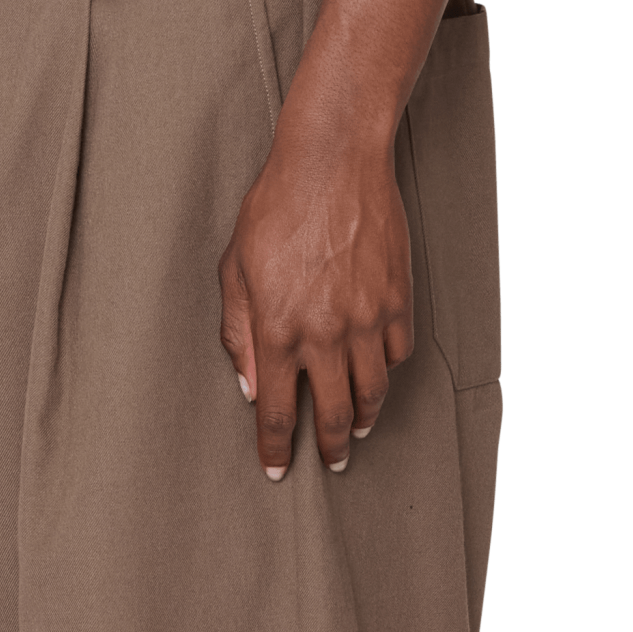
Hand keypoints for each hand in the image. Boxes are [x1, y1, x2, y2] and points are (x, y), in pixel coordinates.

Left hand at [217, 97, 414, 478]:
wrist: (332, 163)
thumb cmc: (276, 207)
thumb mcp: (235, 271)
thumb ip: (238, 333)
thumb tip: (249, 384)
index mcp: (278, 332)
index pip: (276, 411)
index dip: (275, 448)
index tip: (277, 468)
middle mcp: (325, 334)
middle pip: (332, 414)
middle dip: (329, 447)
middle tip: (331, 461)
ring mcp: (366, 319)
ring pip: (371, 391)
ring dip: (362, 417)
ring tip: (356, 428)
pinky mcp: (396, 299)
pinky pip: (396, 352)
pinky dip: (386, 370)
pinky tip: (376, 373)